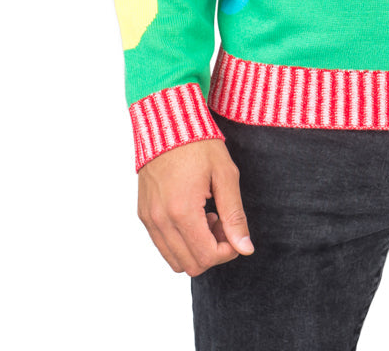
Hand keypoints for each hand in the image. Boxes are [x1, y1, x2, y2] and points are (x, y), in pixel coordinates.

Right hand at [137, 137, 254, 276]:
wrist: (169, 122)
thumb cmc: (199, 144)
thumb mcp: (226, 175)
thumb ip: (235, 216)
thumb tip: (245, 248)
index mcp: (182, 211)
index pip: (206, 257)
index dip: (227, 251)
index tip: (234, 231)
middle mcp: (160, 220)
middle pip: (190, 265)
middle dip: (212, 251)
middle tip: (222, 222)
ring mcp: (149, 218)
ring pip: (174, 259)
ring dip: (195, 247)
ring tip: (208, 216)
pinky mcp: (144, 214)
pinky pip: (162, 244)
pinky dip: (180, 239)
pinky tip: (193, 213)